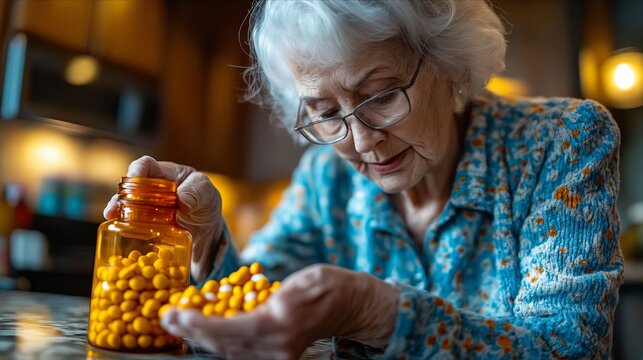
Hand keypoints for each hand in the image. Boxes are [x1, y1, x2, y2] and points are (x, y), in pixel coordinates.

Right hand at [103, 156, 222, 280]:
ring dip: (118, 211)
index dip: (137, 169)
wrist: (207, 229)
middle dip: (120, 196)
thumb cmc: (206, 203)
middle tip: (115, 208)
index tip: (134, 177)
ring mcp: (147, 208)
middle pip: (130, 187)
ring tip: (112, 218)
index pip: (147, 165)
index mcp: (166, 175)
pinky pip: (132, 225)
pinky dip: (125, 228)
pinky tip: (121, 232)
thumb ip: (199, 191)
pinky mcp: (147, 226)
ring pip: (126, 206)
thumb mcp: (208, 194)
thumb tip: (183, 198)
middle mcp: (152, 190)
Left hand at [160, 264, 398, 359]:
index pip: (230, 331)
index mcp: (281, 326)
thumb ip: (263, 297)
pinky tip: (202, 328)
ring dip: (200, 338)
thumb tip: (224, 305)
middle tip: (166, 317)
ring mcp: (278, 356)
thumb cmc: (325, 286)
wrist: (349, 306)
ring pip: (229, 351)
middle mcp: (277, 348)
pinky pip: (240, 351)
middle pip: (224, 345)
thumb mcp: (295, 283)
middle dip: (192, 332)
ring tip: (177, 322)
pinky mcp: (277, 356)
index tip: (175, 315)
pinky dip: (218, 340)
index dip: (198, 325)